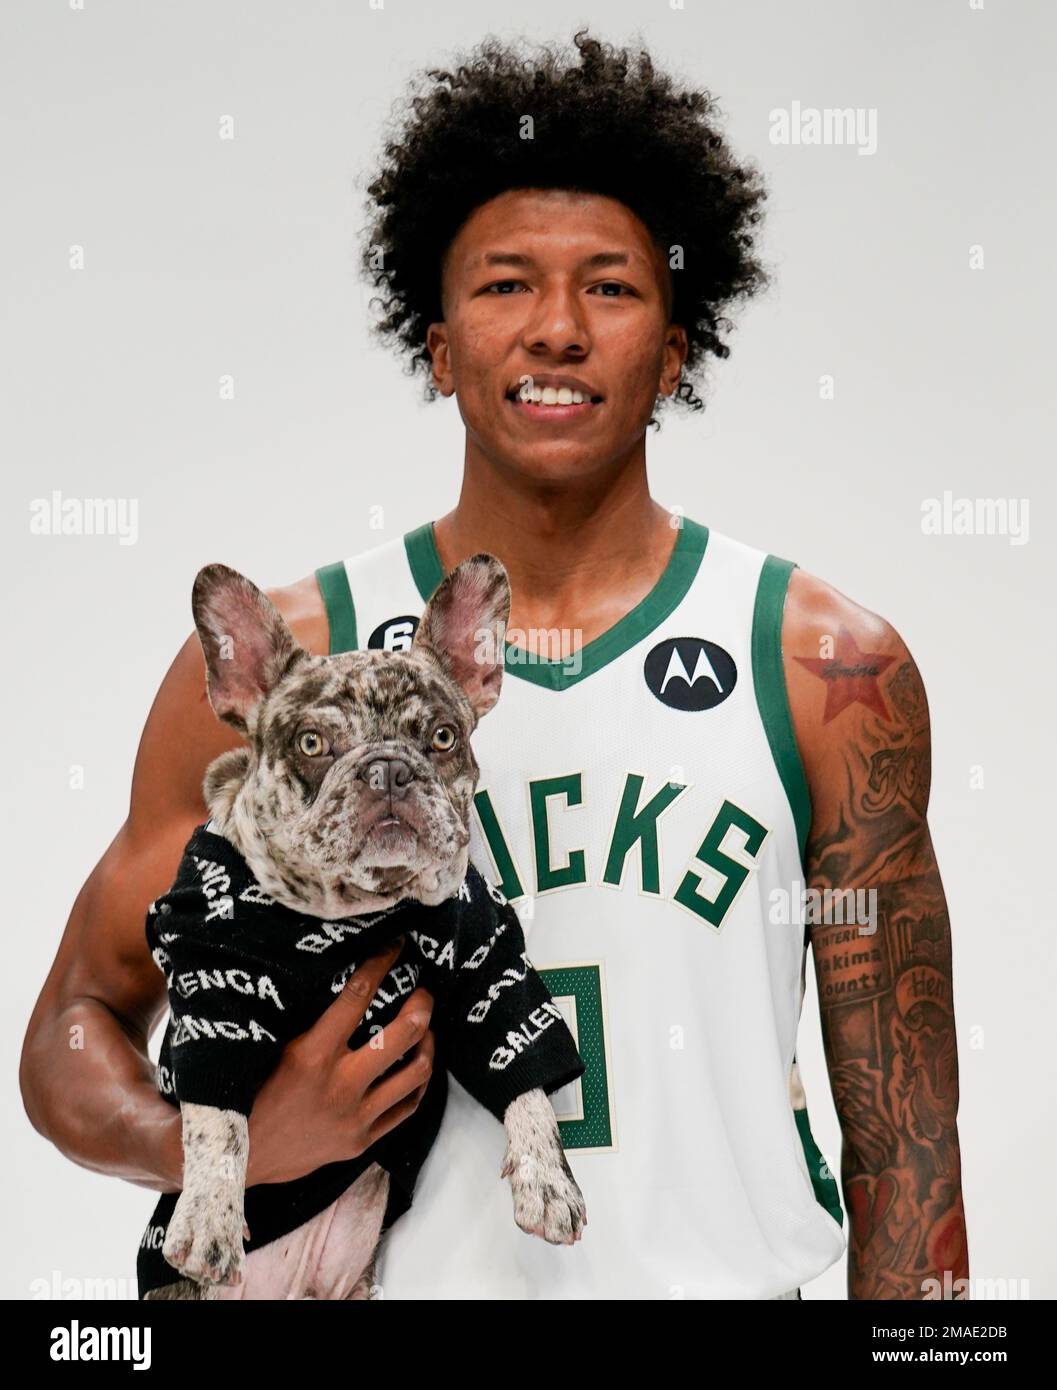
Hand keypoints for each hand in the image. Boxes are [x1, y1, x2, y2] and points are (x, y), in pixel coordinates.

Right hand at [245, 937, 434, 1186]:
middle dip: (421, 1004)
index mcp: (313, 1054)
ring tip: (426, 1028)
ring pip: (415, 1072)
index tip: (396, 946)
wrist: (239, 1158)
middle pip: (403, 1032)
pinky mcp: (361, 1141)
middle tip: (424, 992)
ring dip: (428, 1043)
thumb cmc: (249, 1094)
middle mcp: (340, 1084)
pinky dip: (419, 1083)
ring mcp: (355, 1116)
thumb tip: (338, 982)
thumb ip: (309, 1022)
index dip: (381, 963)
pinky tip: (417, 1067)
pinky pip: (407, 1108)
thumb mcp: (272, 1048)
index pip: (358, 996)